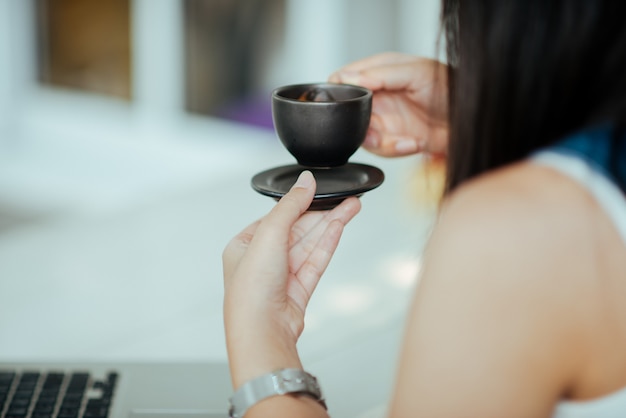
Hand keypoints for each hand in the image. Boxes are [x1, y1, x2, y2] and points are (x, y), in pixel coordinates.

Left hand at [222, 171, 360, 386]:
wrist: (262, 330)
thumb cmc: (251, 289)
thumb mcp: (269, 234)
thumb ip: (290, 206)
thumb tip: (305, 181)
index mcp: (244, 245)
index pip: (276, 217)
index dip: (299, 203)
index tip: (319, 188)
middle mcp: (262, 260)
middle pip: (297, 230)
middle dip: (322, 213)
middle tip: (346, 198)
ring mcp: (281, 276)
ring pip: (310, 244)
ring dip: (331, 225)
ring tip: (352, 207)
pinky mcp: (298, 290)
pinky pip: (315, 261)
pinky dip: (328, 243)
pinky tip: (340, 227)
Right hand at [329, 52, 448, 156]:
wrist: (470, 119)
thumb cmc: (451, 88)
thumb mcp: (417, 72)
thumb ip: (382, 74)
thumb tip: (350, 77)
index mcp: (380, 71)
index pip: (344, 77)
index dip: (341, 90)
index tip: (350, 102)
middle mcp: (379, 95)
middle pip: (348, 112)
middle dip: (361, 124)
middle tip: (377, 130)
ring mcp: (384, 118)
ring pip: (361, 135)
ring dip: (380, 142)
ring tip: (403, 140)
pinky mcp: (393, 139)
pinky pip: (380, 150)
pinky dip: (395, 150)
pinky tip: (413, 143)